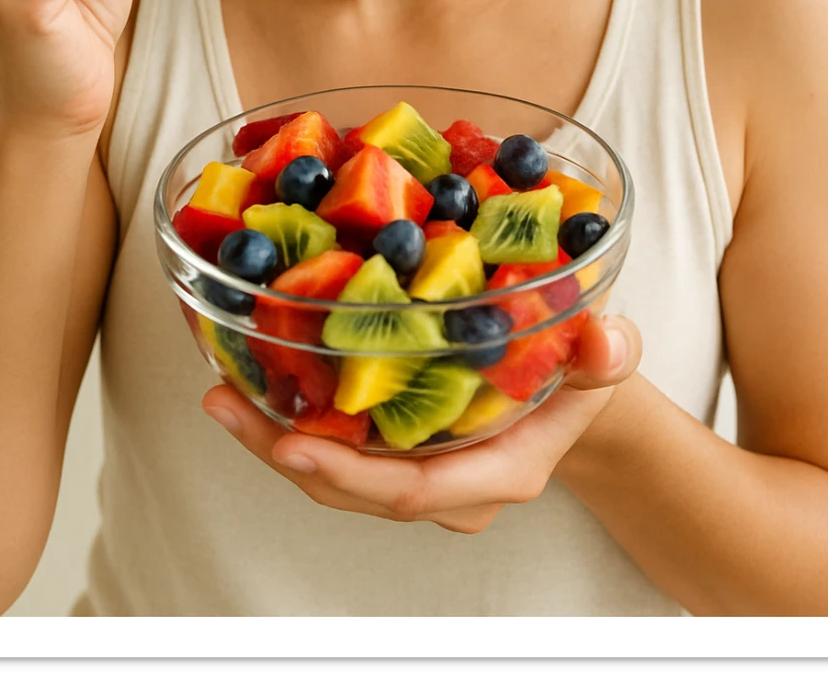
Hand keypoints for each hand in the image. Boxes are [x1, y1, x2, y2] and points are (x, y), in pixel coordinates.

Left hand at [203, 314, 641, 532]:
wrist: (577, 384)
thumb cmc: (586, 371)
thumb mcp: (606, 359)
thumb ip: (608, 354)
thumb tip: (607, 337)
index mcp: (497, 472)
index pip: (412, 489)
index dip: (350, 474)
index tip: (291, 443)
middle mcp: (448, 483)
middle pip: (354, 487)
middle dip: (283, 453)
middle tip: (224, 405)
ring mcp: (419, 468)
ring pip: (335, 472)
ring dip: (272, 436)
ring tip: (218, 393)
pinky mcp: (397, 445)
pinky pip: (337, 447)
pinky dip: (291, 417)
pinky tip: (250, 379)